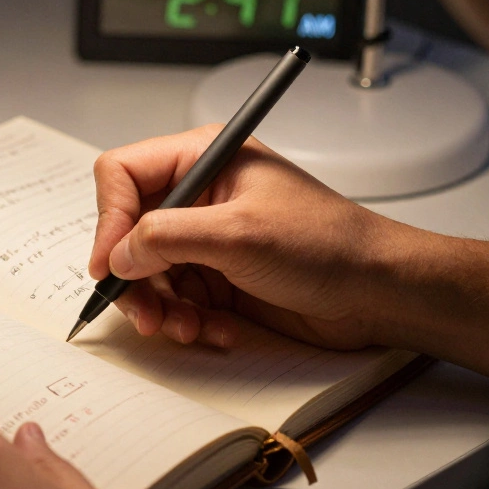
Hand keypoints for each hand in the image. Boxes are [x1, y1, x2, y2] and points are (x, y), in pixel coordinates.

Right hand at [88, 125, 410, 350]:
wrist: (379, 292)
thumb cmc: (328, 245)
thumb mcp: (239, 234)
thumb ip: (167, 237)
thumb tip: (119, 254)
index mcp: (203, 159)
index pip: (123, 175)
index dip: (109, 219)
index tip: (109, 265)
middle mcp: (200, 194)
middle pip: (129, 230)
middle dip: (134, 277)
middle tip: (144, 312)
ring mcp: (208, 236)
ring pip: (148, 271)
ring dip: (160, 306)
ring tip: (185, 327)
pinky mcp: (218, 275)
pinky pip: (177, 298)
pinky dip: (187, 319)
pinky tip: (216, 330)